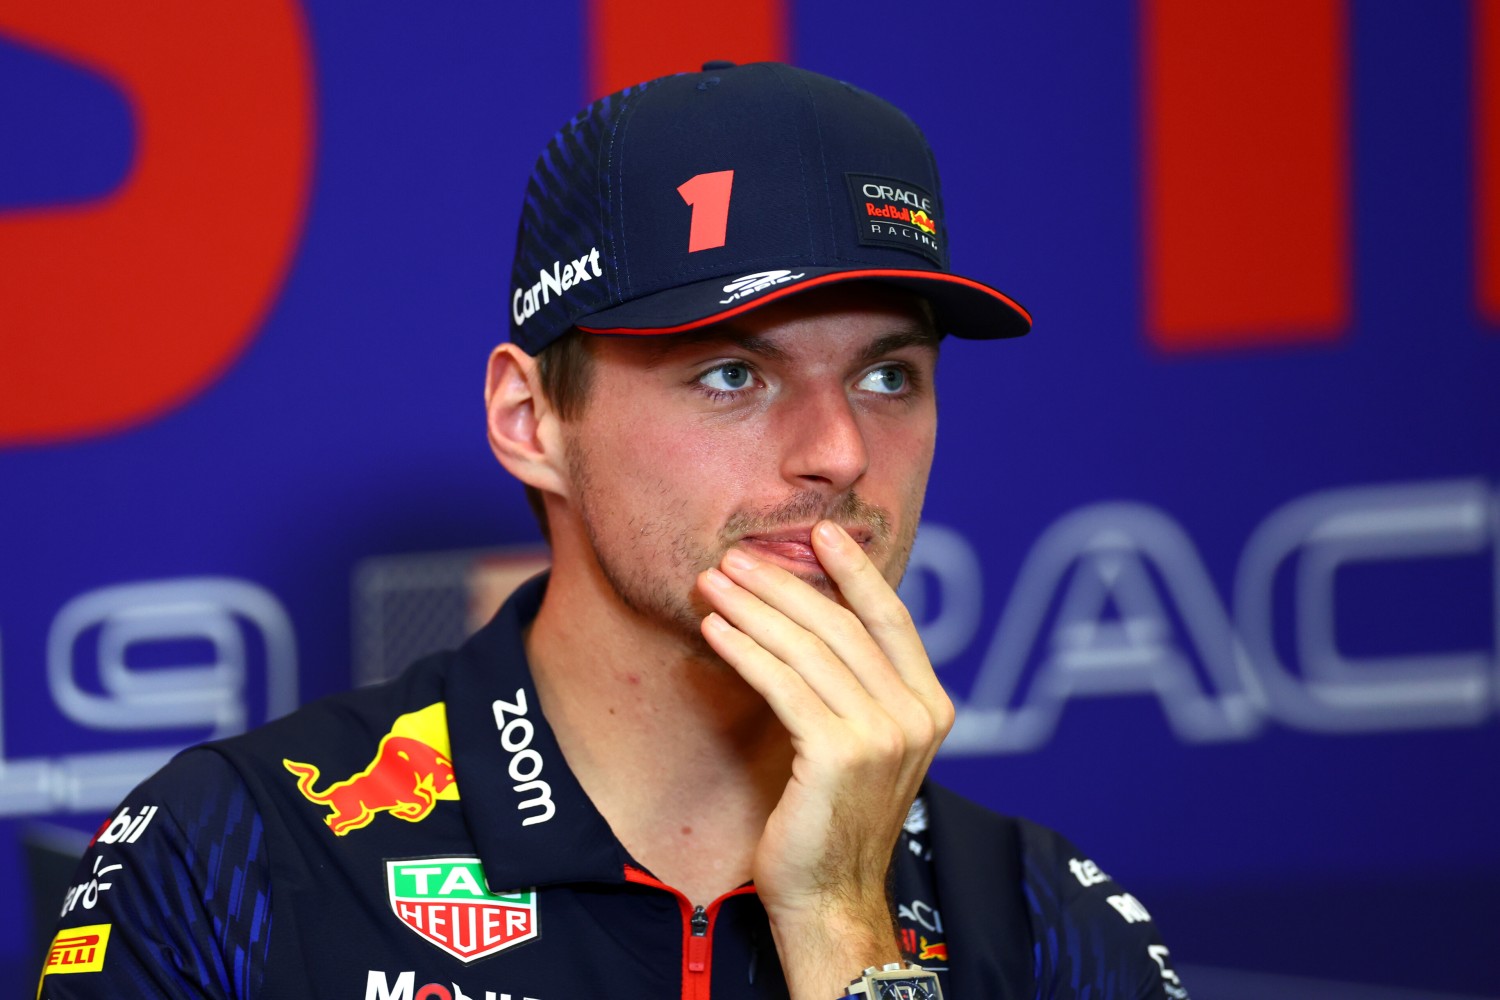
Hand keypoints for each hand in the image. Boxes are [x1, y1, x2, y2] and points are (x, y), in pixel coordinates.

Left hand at [696, 520, 954, 998]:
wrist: (829, 895)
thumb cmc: (833, 817)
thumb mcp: (861, 741)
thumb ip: (856, 686)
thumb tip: (811, 615)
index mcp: (930, 705)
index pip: (891, 619)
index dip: (855, 570)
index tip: (819, 531)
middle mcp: (915, 715)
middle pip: (842, 626)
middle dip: (783, 583)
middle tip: (736, 557)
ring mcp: (882, 735)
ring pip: (808, 649)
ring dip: (754, 608)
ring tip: (713, 583)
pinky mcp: (838, 754)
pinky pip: (783, 685)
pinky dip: (745, 651)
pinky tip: (715, 630)